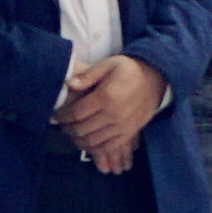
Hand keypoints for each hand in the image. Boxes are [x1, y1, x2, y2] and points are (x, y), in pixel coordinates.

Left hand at [58, 53, 163, 168]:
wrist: (156, 78)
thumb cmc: (129, 70)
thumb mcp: (109, 64)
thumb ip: (88, 75)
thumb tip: (68, 84)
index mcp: (106, 97)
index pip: (76, 113)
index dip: (62, 116)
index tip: (55, 116)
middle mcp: (114, 114)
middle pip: (82, 129)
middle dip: (67, 129)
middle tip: (61, 125)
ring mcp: (122, 126)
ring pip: (93, 141)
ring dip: (78, 140)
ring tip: (72, 133)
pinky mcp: (129, 133)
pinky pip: (108, 147)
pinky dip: (95, 148)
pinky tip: (88, 141)